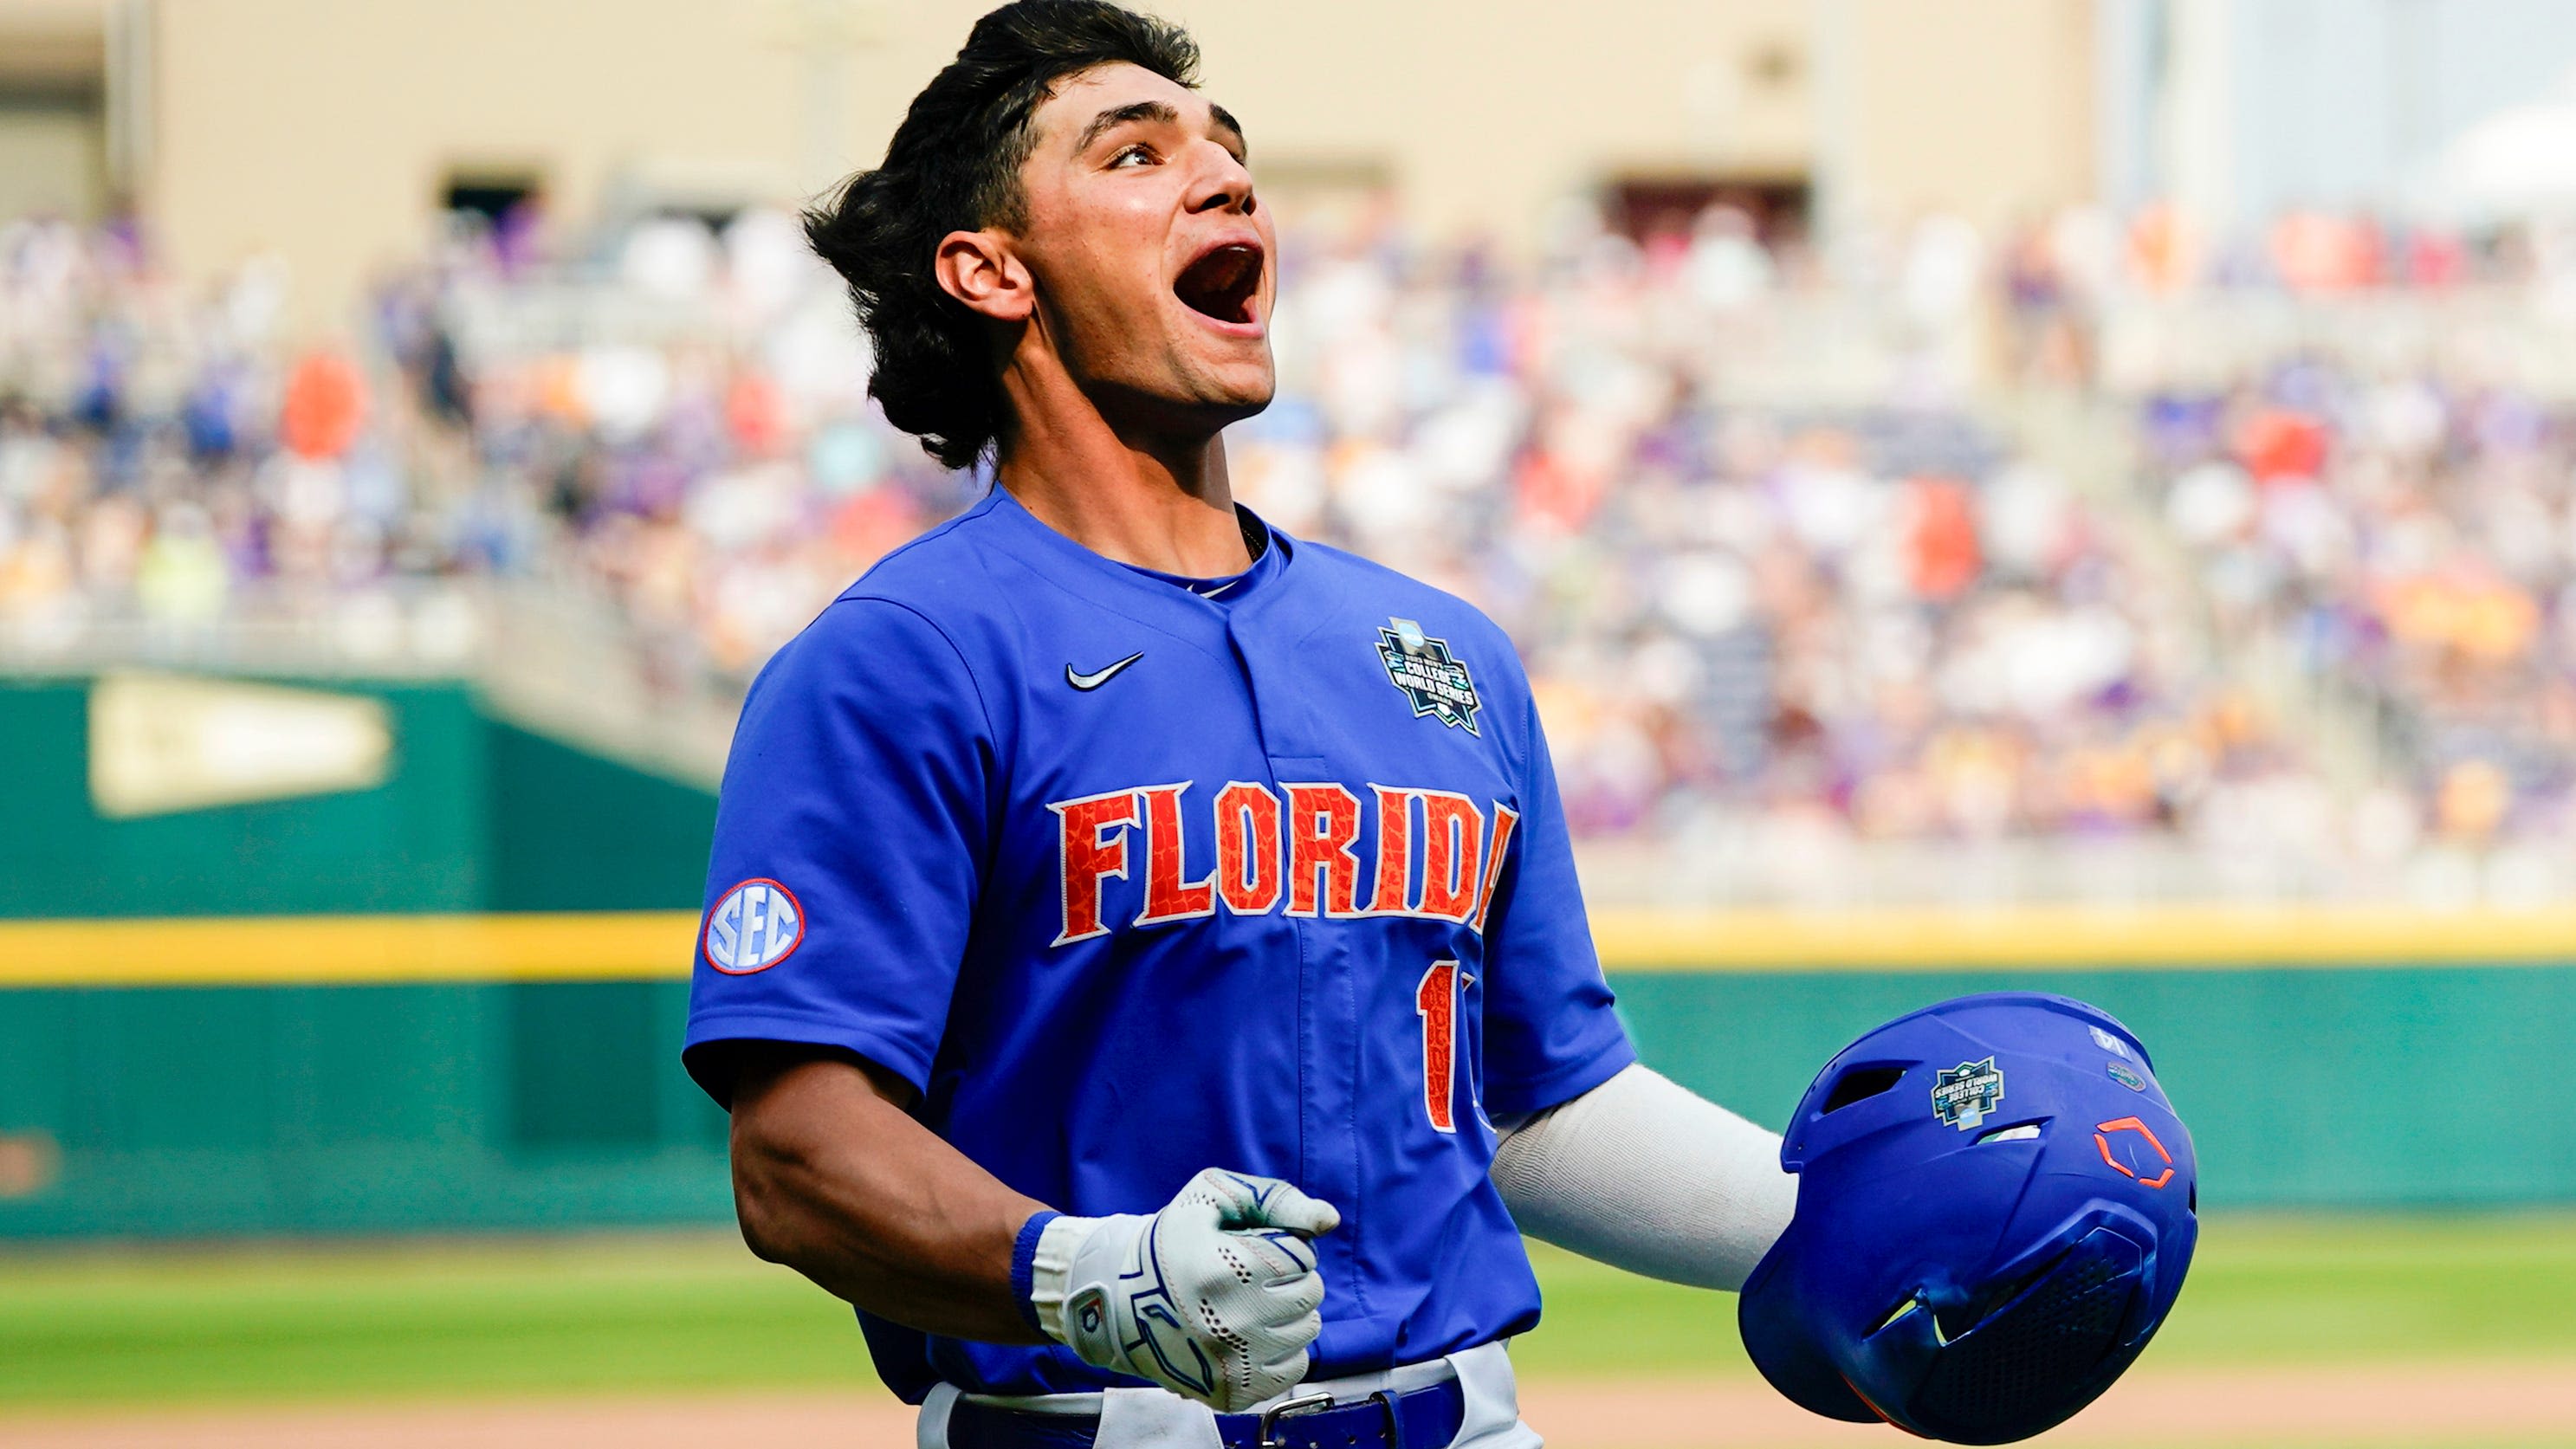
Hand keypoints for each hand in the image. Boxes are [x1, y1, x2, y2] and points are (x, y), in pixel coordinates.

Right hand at [1029, 1168, 1339, 1409]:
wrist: (1122, 1303)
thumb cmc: (1173, 1243)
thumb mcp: (1211, 1197)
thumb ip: (1275, 1197)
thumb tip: (1328, 1220)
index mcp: (1226, 1268)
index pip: (1302, 1255)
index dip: (1281, 1245)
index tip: (1249, 1248)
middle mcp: (1232, 1322)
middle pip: (1310, 1292)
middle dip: (1288, 1277)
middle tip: (1250, 1277)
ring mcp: (1233, 1363)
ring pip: (1308, 1329)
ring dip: (1287, 1312)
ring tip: (1248, 1303)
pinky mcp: (1234, 1392)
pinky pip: (1295, 1367)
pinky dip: (1281, 1349)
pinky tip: (1250, 1335)